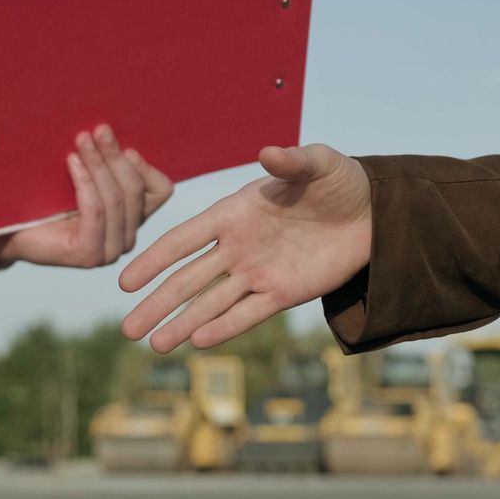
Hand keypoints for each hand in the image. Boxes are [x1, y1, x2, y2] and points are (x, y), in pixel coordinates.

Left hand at [0, 124, 172, 267]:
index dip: (146, 166)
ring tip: (81, 140)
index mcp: (132, 216)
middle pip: (135, 190)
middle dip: (115, 157)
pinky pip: (96, 212)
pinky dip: (85, 184)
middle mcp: (126, 237)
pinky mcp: (88, 255)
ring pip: (116, 200)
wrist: (7, 228)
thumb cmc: (43, 196)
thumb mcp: (82, 172)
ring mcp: (109, 250)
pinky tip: (72, 162)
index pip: (161, 190)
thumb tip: (114, 127)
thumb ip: (105, 160)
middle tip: (98, 130)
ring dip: (99, 165)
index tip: (125, 145)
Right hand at [120, 144, 370, 352]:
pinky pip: (249, 314)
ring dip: (184, 325)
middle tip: (128, 331)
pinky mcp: (284, 293)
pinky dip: (225, 327)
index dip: (154, 260)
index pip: (184, 240)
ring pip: (212, 304)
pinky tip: (199, 342)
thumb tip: (268, 152)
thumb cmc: (339, 180)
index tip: (126, 282)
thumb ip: (291, 161)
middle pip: (189, 280)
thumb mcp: (318, 163)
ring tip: (155, 347)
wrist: (373, 212)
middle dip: (158, 304)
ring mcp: (258, 273)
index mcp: (234, 213)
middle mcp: (238, 247)